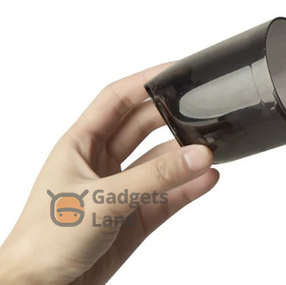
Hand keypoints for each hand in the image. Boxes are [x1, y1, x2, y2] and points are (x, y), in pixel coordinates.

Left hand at [0, 64, 217, 284]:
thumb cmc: (45, 243)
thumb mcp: (103, 201)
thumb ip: (155, 179)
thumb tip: (198, 155)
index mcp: (80, 145)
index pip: (117, 99)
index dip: (145, 81)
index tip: (176, 71)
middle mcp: (101, 162)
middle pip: (144, 126)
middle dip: (172, 117)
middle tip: (201, 111)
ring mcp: (120, 189)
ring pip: (159, 162)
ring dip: (184, 157)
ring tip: (211, 151)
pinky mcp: (134, 216)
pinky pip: (168, 195)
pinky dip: (189, 187)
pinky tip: (207, 180)